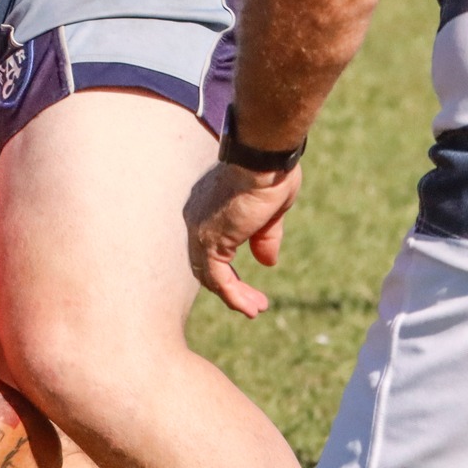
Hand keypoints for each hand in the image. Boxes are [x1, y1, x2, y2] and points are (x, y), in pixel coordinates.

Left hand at [185, 161, 302, 317]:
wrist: (263, 159)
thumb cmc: (270, 174)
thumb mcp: (271, 212)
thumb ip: (264, 237)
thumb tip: (266, 262)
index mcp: (206, 210)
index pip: (210, 246)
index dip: (227, 267)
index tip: (244, 281)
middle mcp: (196, 221)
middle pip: (205, 264)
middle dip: (230, 285)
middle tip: (251, 301)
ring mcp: (200, 232)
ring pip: (210, 276)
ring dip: (234, 296)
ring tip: (255, 308)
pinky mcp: (210, 242)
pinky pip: (218, 279)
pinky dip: (233, 296)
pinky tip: (250, 307)